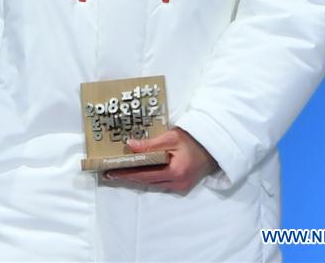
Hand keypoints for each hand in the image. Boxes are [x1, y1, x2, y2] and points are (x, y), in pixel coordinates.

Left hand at [102, 127, 219, 193]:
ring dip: (137, 178)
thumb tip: (129, 146)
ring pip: (153, 183)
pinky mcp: (182, 185)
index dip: (126, 174)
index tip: (111, 172)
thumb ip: (150, 144)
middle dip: (128, 177)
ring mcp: (180, 187)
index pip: (144, 175)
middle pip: (147, 182)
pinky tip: (139, 172)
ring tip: (120, 172)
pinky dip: (149, 177)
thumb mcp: (171, 137)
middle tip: (111, 173)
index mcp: (175, 172)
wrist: (214, 146)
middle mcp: (177, 184)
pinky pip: (161, 183)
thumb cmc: (193, 139)